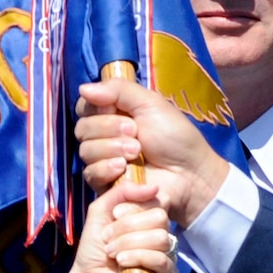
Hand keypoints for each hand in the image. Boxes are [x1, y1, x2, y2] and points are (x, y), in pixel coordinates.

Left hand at [45, 181, 177, 272]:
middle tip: (108, 239)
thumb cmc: (94, 249)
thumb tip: (153, 187)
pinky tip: (122, 262)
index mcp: (147, 217)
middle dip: (128, 227)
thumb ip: (120, 192)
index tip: (114, 216)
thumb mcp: (100, 211)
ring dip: (129, 243)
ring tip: (112, 253)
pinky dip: (138, 257)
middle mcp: (160, 233)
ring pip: (160, 237)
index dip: (133, 207)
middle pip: (159, 218)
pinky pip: (162, 259)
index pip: (155, 201)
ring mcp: (167, 254)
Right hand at [76, 77, 229, 228]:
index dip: (97, 108)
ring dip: (112, 148)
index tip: (117, 109)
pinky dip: (106, 168)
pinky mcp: (106, 184)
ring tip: (137, 152)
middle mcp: (104, 136)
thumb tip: (83, 87)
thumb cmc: (175, 136)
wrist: (189, 172)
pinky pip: (90, 173)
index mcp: (113, 113)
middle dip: (109, 128)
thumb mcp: (150, 103)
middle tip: (136, 133)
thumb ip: (118, 89)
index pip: (85, 106)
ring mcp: (104, 161)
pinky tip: (124, 168)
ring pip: (86, 151)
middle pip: (82, 128)